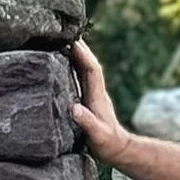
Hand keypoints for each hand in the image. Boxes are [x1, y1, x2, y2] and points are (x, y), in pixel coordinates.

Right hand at [70, 40, 130, 163]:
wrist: (117, 149)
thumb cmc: (106, 144)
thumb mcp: (97, 136)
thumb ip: (87, 123)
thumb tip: (74, 109)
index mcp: (97, 96)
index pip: (91, 70)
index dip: (83, 55)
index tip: (72, 42)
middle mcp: (96, 91)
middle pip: (88, 63)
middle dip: (79, 47)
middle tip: (65, 31)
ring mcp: (93, 94)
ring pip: (84, 68)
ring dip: (76, 53)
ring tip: (62, 39)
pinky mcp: (89, 98)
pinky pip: (81, 76)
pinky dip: (73, 65)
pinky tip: (63, 60)